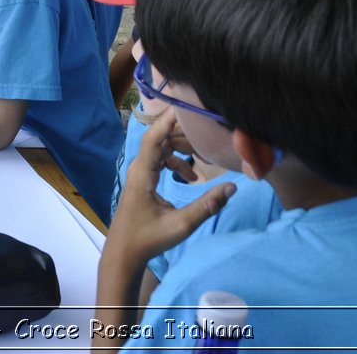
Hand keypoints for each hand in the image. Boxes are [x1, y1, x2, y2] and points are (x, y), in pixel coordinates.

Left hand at [108, 112, 236, 265]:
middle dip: (184, 132)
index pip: (155, 137)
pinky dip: (176, 160)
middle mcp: (139, 167)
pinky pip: (160, 158)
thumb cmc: (149, 238)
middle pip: (161, 138)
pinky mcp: (143, 178)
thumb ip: (206, 206)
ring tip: (203, 157)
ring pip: (161, 147)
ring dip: (182, 147)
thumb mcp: (181, 225)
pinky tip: (191, 176)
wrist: (124, 252)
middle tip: (209, 132)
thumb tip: (232, 187)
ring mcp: (140, 172)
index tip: (187, 105)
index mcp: (143, 173)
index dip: (169, 119)